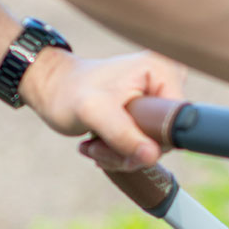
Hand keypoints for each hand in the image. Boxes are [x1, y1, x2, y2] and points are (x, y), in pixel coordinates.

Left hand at [23, 49, 186, 169]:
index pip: (175, 123)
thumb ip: (123, 134)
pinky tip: (100, 144)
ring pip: (154, 148)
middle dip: (130, 152)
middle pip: (165, 138)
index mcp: (162, 71)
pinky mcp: (151, 112)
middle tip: (99, 146)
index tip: (117, 141)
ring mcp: (159, 97)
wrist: (52, 90)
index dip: (150, 142)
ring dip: (122, 156)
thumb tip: (152, 156)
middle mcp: (167, 81)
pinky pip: (146, 147)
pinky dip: (121, 154)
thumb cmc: (67, 93)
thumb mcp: (94, 113)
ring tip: (95, 145)